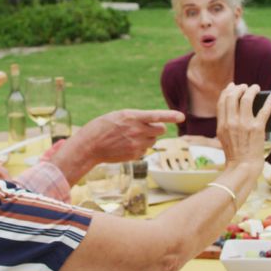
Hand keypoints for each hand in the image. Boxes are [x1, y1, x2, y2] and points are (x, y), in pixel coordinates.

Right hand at [48, 109, 183, 184]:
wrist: (89, 146)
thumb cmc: (101, 127)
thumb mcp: (118, 116)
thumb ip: (136, 118)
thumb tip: (153, 124)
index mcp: (131, 116)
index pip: (156, 116)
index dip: (170, 116)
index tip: (181, 116)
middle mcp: (136, 130)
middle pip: (160, 130)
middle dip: (156, 129)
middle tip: (146, 128)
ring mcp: (136, 144)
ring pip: (153, 140)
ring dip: (148, 138)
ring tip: (131, 137)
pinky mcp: (134, 154)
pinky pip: (144, 150)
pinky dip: (140, 147)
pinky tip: (126, 145)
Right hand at [216, 84, 270, 166]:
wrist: (243, 167)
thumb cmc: (235, 153)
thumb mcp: (223, 136)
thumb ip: (225, 122)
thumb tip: (230, 108)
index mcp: (222, 124)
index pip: (222, 101)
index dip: (227, 91)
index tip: (232, 86)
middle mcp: (232, 122)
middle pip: (233, 96)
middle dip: (240, 88)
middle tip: (246, 87)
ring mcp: (245, 124)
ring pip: (247, 98)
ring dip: (252, 90)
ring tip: (256, 88)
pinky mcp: (258, 128)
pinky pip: (264, 109)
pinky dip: (269, 100)